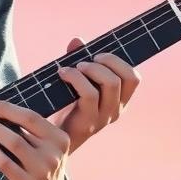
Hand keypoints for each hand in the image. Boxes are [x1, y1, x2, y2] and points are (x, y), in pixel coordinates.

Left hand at [0, 85, 68, 179]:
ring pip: (15, 144)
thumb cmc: (32, 159)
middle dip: (0, 116)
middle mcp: (54, 153)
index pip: (32, 116)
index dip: (7, 108)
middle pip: (24, 126)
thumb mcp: (33, 140)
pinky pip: (7, 164)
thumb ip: (10, 117)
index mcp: (59, 137)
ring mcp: (43, 170)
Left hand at [54, 36, 140, 154]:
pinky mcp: (87, 123)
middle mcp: (115, 110)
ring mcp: (103, 118)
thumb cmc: (61, 107)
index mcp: (118, 100)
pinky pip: (89, 94)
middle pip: (125, 77)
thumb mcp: (73, 82)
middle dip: (106, 60)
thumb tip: (77, 40)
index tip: (97, 55)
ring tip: (73, 68)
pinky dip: (76, 78)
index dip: (118, 61)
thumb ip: (78, 60)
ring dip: (91, 68)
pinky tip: (62, 73)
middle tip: (84, 61)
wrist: (47, 139)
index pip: (133, 78)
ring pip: (110, 83)